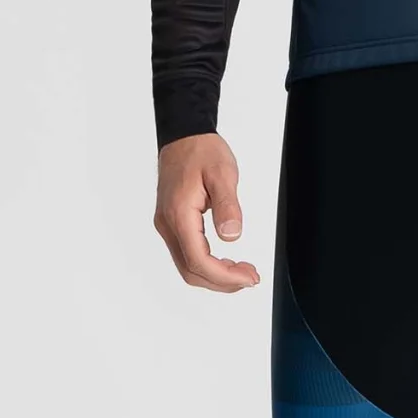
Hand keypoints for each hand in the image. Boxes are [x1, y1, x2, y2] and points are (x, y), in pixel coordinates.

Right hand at [153, 132, 259, 291]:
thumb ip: (228, 206)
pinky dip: (206, 264)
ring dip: (215, 275)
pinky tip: (226, 262)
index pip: (198, 260)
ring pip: (187, 266)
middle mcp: (168, 224)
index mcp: (179, 215)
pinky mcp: (171, 223)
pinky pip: (186, 254)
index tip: (249, 277)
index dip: (225, 276)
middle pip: (190, 271)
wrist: (183, 136)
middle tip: (251, 278)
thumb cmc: (201, 151)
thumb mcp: (223, 174)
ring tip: (243, 272)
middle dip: (222, 281)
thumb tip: (231, 236)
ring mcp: (167, 225)